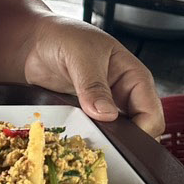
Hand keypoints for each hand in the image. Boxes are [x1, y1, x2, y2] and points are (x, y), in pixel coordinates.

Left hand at [21, 16, 163, 135]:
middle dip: (125, 141)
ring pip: (118, 134)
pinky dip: (89, 138)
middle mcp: (124, 94)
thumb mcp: (80, 56)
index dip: (142, 131)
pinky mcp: (86, 114)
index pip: (151, 113)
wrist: (32, 40)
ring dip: (105, 141)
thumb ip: (93, 85)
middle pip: (139, 129)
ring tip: (88, 144)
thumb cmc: (61, 36)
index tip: (120, 142)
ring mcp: (105, 105)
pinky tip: (77, 141)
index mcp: (134, 76)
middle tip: (103, 146)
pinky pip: (95, 132)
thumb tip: (106, 113)